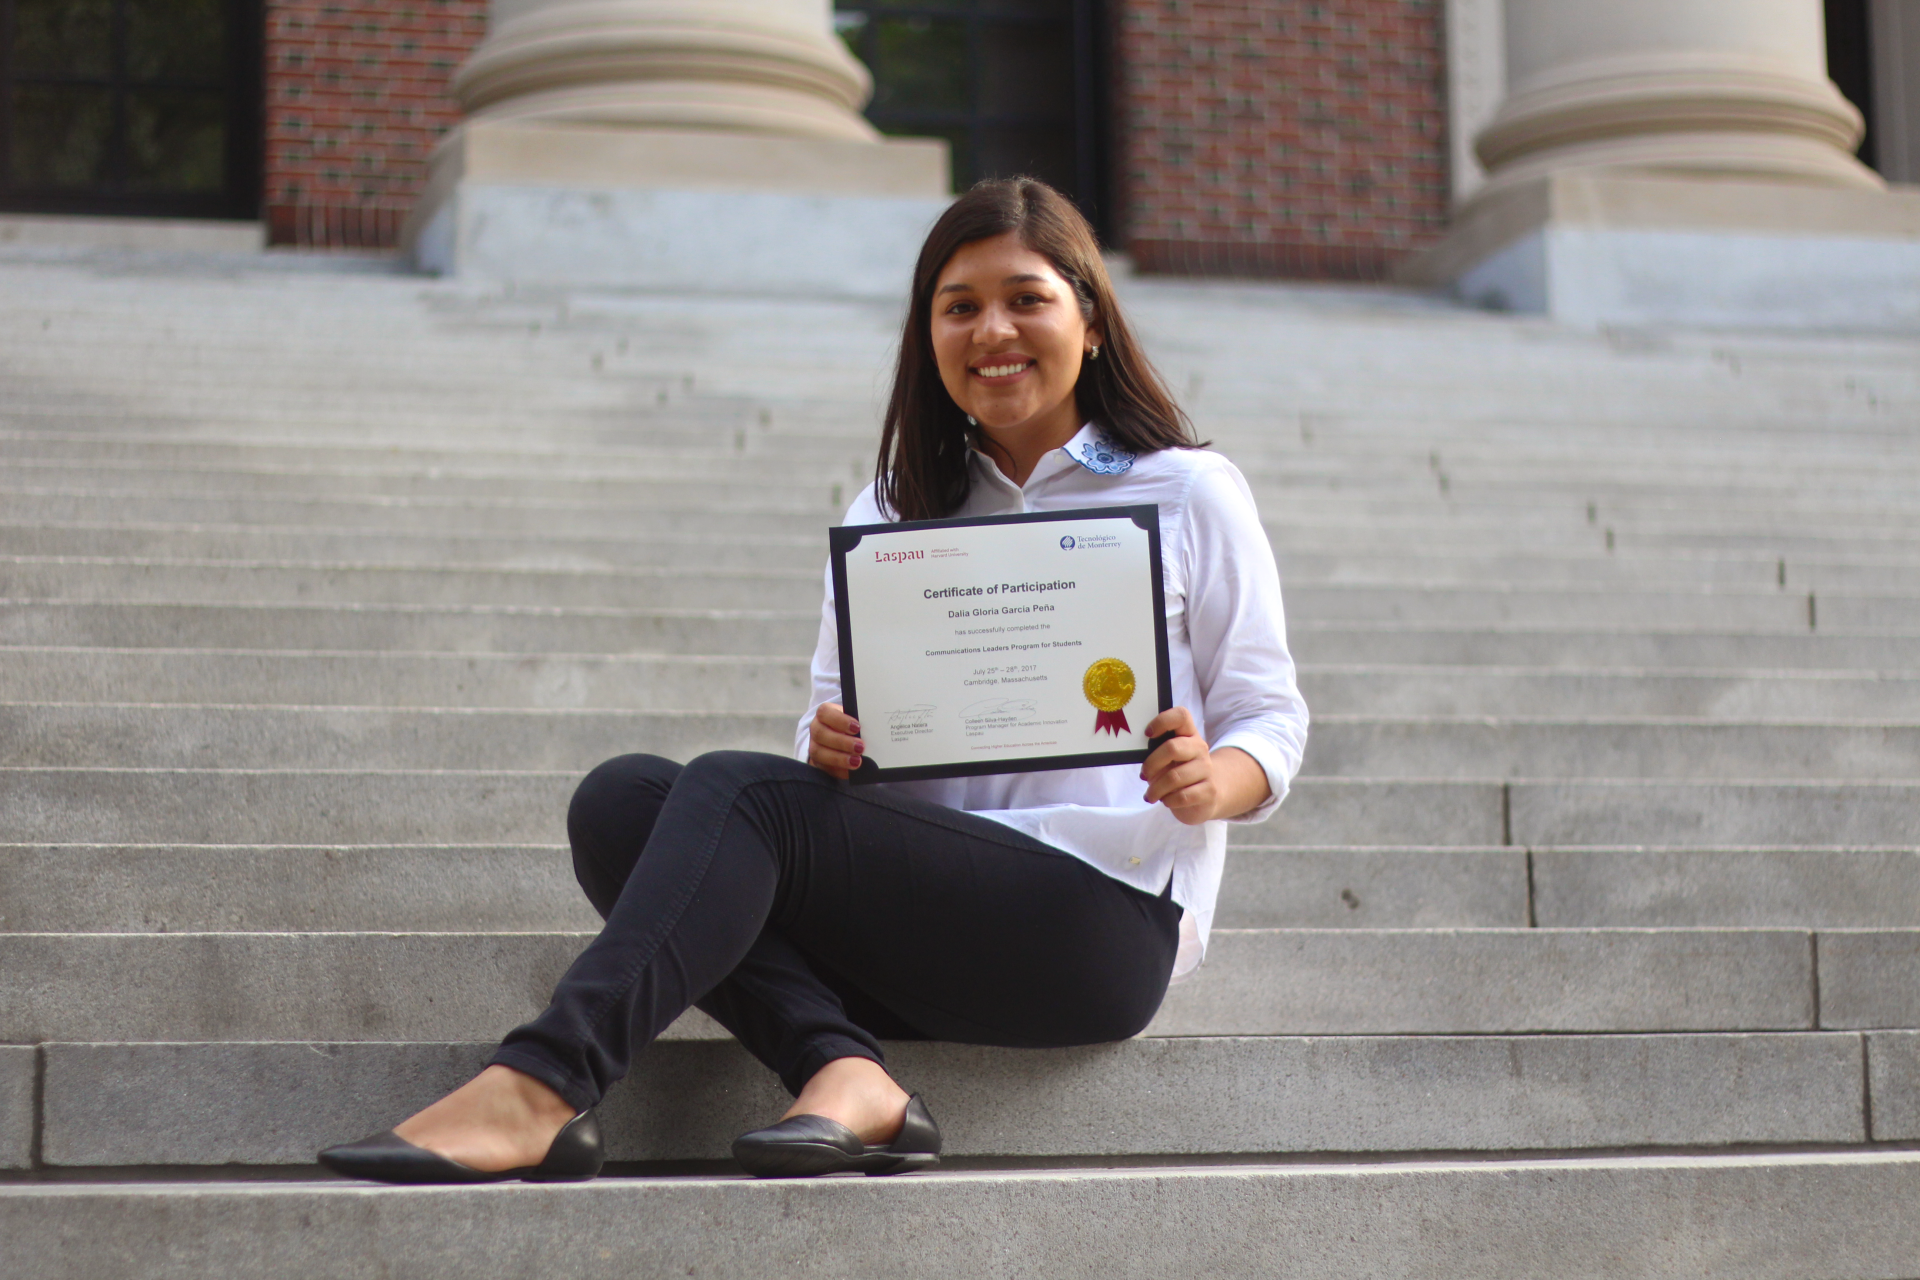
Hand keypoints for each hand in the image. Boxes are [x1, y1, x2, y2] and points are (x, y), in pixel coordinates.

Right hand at [807, 702, 863, 778]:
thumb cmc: (850, 726)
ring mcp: (814, 746)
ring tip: (856, 761)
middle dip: (842, 742)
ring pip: (818, 752)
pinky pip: (824, 768)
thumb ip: (858, 723)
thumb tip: (870, 731)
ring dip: (839, 758)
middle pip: (821, 734)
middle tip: (860, 747)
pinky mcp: (817, 762)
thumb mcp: (853, 720)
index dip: (840, 720)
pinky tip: (851, 771)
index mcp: (824, 713)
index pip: (825, 713)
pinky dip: (838, 770)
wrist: (842, 737)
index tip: (857, 727)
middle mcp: (816, 729)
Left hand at [1140, 707, 1269, 825]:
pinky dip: (1169, 800)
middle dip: (1152, 764)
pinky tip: (1167, 800)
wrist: (1209, 793)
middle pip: (1173, 748)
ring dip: (1156, 789)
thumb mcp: (1168, 759)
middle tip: (1144, 775)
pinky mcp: (1209, 790)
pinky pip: (1183, 796)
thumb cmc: (1180, 772)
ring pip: (1175, 777)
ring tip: (1151, 795)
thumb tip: (1137, 757)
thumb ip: (1156, 752)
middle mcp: (1200, 748)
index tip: (1147, 734)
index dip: (1162, 721)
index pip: (1181, 716)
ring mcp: (1207, 769)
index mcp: (1188, 734)